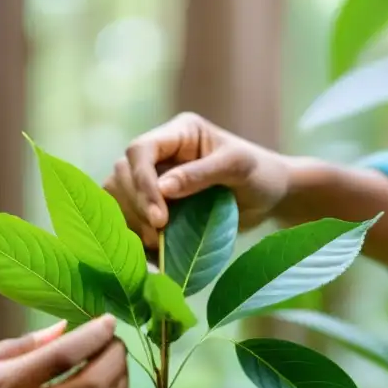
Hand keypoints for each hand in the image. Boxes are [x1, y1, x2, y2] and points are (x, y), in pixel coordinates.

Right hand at [0, 315, 128, 387]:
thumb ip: (33, 342)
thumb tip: (71, 326)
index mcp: (10, 386)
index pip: (65, 357)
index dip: (94, 335)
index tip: (108, 320)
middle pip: (94, 386)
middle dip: (114, 358)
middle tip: (113, 341)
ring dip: (120, 381)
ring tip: (114, 362)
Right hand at [104, 112, 290, 248]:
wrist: (269, 197)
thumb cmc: (259, 174)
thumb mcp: (238, 167)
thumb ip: (201, 174)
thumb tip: (162, 189)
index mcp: (177, 134)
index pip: (140, 150)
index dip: (142, 182)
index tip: (161, 217)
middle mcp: (159, 154)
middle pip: (123, 176)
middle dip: (138, 207)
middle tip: (161, 235)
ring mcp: (152, 179)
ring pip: (118, 198)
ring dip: (133, 223)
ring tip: (159, 243)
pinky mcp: (152, 205)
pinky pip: (128, 219)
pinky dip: (136, 237)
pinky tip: (155, 253)